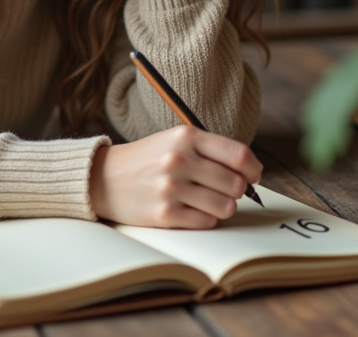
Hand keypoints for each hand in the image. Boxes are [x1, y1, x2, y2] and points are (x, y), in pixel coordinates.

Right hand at [88, 125, 263, 227]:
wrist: (104, 178)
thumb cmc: (147, 159)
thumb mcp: (175, 140)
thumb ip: (210, 150)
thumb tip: (250, 172)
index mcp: (185, 136)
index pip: (239, 155)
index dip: (254, 169)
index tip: (253, 175)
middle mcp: (179, 160)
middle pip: (236, 184)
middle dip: (237, 190)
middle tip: (225, 189)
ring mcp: (171, 188)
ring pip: (226, 206)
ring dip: (222, 206)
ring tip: (207, 200)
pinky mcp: (165, 214)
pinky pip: (207, 222)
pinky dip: (206, 218)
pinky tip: (191, 209)